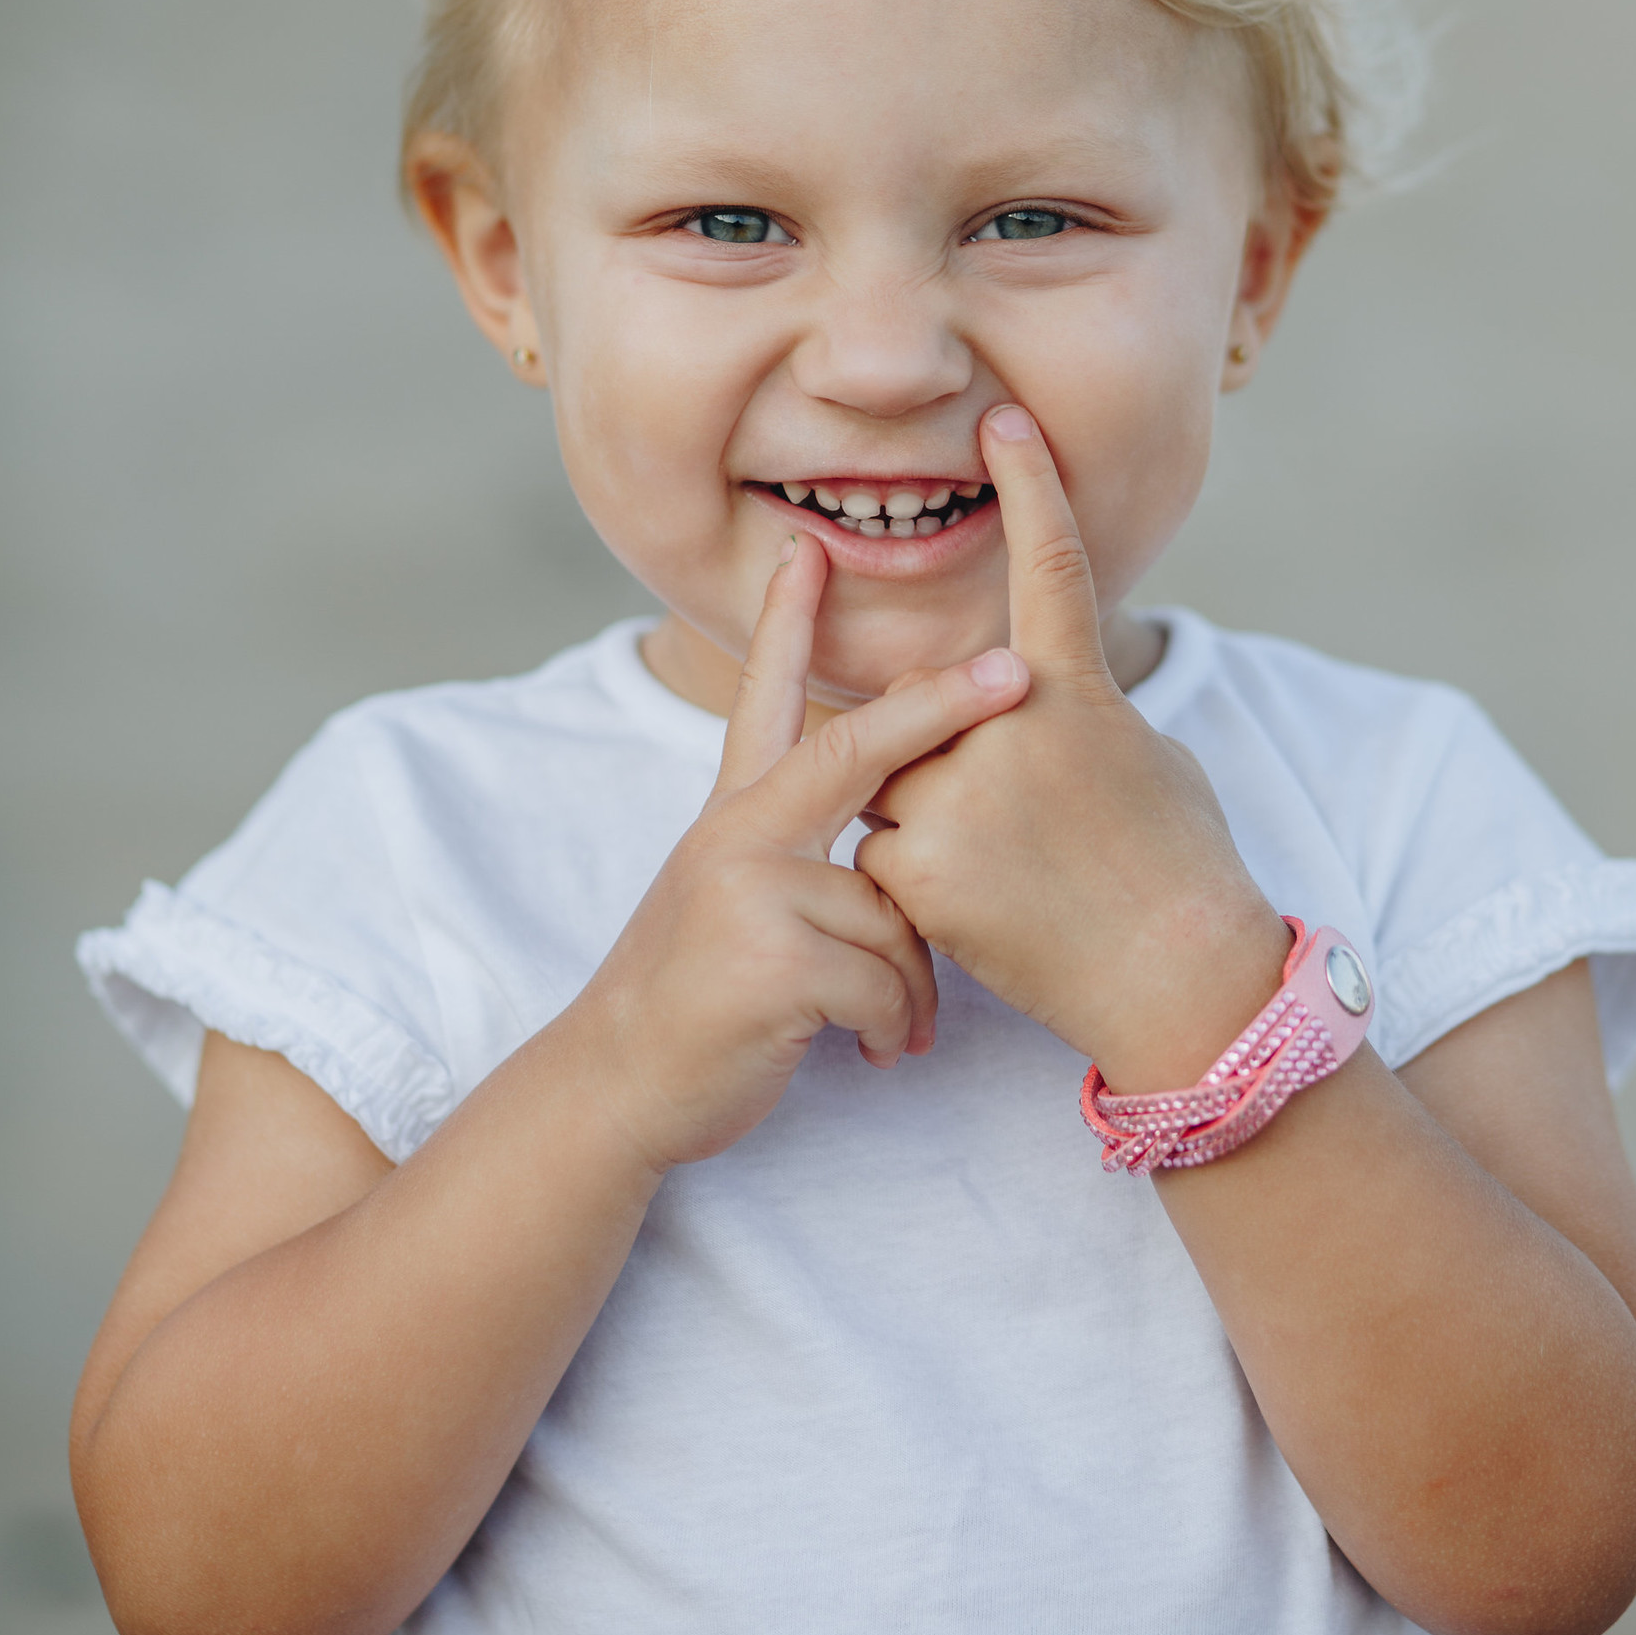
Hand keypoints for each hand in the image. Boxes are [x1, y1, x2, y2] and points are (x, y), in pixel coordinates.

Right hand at [581, 531, 1030, 1168]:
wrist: (621, 1082)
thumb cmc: (701, 996)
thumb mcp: (735, 899)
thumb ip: (797, 852)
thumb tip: (893, 840)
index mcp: (735, 813)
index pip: (764, 699)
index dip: (786, 623)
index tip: (807, 552)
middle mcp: (738, 834)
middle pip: (851, 750)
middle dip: (937, 707)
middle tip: (1015, 672)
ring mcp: (749, 892)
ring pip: (893, 912)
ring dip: (911, 985)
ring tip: (896, 1028)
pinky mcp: (771, 961)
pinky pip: (884, 980)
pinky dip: (896, 1025)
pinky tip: (881, 1052)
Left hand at [856, 405, 1292, 1090]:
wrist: (1178, 984)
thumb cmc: (1179, 867)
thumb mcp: (1145, 755)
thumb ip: (1072, 708)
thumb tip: (1027, 691)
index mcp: (1075, 690)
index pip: (1049, 566)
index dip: (1028, 486)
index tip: (1001, 420)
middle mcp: (1010, 726)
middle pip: (926, 705)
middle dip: (946, 753)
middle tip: (1024, 823)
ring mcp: (957, 795)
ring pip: (891, 778)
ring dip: (924, 817)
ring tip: (1006, 874)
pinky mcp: (918, 868)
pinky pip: (876, 850)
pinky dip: (912, 880)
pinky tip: (980, 912)